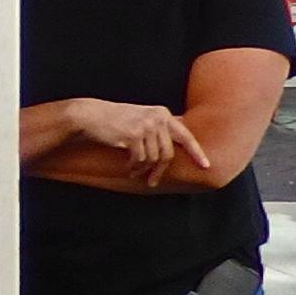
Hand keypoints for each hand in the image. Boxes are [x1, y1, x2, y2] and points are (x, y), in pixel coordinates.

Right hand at [73, 98, 207, 184]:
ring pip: (153, 158)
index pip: (186, 136)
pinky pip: (140, 159)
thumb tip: (172, 150)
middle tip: (152, 181)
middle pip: (168, 153)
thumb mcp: (141, 120)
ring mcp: (147, 126)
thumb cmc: (113, 121)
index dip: (197, 153)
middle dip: (160, 170)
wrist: (89, 115)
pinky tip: (128, 167)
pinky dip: (134, 167)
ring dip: (143, 170)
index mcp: (162, 114)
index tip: (206, 166)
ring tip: (134, 172)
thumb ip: (157, 130)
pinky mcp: (134, 135)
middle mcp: (158, 118)